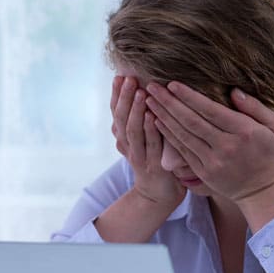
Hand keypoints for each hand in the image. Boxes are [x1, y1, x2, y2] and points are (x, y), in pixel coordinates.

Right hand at [110, 76, 185, 207]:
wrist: (158, 196)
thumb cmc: (154, 162)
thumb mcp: (142, 140)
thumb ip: (139, 121)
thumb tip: (140, 91)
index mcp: (124, 138)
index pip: (116, 113)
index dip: (116, 95)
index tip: (119, 76)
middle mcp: (128, 147)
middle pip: (121, 119)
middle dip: (124, 97)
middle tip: (128, 78)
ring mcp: (140, 157)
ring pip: (133, 131)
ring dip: (135, 110)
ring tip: (140, 91)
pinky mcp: (154, 166)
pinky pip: (151, 146)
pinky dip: (150, 130)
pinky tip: (152, 116)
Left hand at [145, 81, 273, 201]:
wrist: (259, 189)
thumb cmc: (265, 151)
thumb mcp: (271, 126)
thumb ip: (255, 107)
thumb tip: (234, 91)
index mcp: (243, 131)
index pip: (211, 110)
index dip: (189, 97)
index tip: (172, 84)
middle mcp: (226, 146)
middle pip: (192, 121)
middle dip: (169, 103)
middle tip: (152, 87)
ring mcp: (213, 161)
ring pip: (183, 135)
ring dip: (164, 117)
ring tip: (149, 101)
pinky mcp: (204, 172)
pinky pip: (182, 151)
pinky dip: (168, 135)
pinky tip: (157, 122)